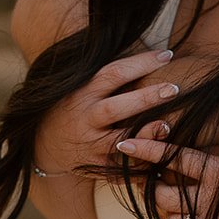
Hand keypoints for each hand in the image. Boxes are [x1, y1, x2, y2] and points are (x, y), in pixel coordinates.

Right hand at [33, 49, 179, 176]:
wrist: (44, 146)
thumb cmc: (75, 107)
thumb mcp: (82, 87)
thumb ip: (111, 75)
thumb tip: (150, 51)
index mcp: (83, 92)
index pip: (113, 73)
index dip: (141, 63)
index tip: (167, 55)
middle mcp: (85, 118)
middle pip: (116, 108)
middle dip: (145, 98)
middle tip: (175, 88)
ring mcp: (89, 144)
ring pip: (118, 141)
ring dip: (143, 134)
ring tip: (167, 126)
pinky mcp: (96, 166)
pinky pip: (120, 168)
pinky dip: (140, 166)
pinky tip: (162, 160)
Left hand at [116, 85, 218, 218]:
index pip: (176, 159)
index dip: (148, 149)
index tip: (125, 141)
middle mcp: (213, 204)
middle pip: (162, 192)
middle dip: (149, 180)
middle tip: (143, 170)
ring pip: (168, 216)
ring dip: (160, 203)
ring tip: (160, 188)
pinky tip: (181, 210)